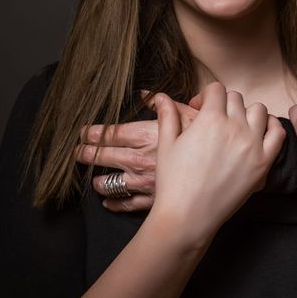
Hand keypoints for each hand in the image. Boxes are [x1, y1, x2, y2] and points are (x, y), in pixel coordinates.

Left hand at [76, 97, 197, 212]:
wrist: (220, 171)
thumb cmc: (206, 140)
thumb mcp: (190, 114)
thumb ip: (164, 105)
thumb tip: (147, 94)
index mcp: (145, 136)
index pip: (112, 133)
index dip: (94, 132)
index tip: (83, 132)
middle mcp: (139, 159)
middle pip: (105, 156)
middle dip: (87, 154)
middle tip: (77, 153)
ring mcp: (143, 181)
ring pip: (111, 183)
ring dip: (99, 181)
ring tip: (92, 179)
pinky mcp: (151, 200)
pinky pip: (126, 203)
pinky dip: (114, 203)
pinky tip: (108, 202)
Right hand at [151, 83, 285, 244]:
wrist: (187, 217)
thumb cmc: (173, 182)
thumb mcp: (166, 145)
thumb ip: (167, 116)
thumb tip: (160, 96)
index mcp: (210, 119)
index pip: (216, 89)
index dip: (206, 96)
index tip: (199, 109)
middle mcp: (234, 127)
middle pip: (235, 99)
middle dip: (223, 105)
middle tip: (215, 121)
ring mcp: (252, 144)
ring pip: (258, 110)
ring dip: (247, 113)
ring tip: (236, 127)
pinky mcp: (264, 163)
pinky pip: (278, 133)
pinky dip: (272, 127)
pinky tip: (259, 132)